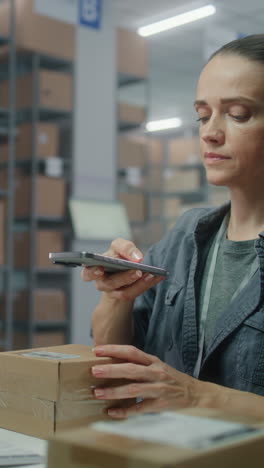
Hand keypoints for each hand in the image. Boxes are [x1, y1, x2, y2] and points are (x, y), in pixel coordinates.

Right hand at [81, 238, 163, 300]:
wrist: (121, 274)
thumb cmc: (117, 257)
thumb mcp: (119, 247)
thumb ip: (126, 248)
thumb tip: (136, 258)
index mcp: (93, 268)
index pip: (88, 272)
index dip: (92, 272)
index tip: (100, 270)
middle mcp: (100, 282)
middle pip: (109, 283)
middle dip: (124, 278)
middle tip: (137, 271)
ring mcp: (113, 292)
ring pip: (123, 293)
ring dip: (139, 284)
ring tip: (151, 274)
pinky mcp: (124, 296)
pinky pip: (136, 293)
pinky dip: (147, 284)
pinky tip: (157, 276)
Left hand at [91, 345, 207, 418]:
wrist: (196, 394)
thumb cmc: (171, 379)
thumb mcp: (158, 366)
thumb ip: (139, 364)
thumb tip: (112, 363)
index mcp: (153, 361)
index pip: (131, 352)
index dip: (114, 349)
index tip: (97, 350)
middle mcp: (156, 373)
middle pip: (131, 369)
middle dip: (111, 370)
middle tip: (94, 371)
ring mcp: (158, 389)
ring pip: (133, 389)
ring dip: (114, 391)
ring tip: (98, 393)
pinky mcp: (160, 405)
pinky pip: (140, 409)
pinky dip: (125, 411)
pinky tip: (112, 412)